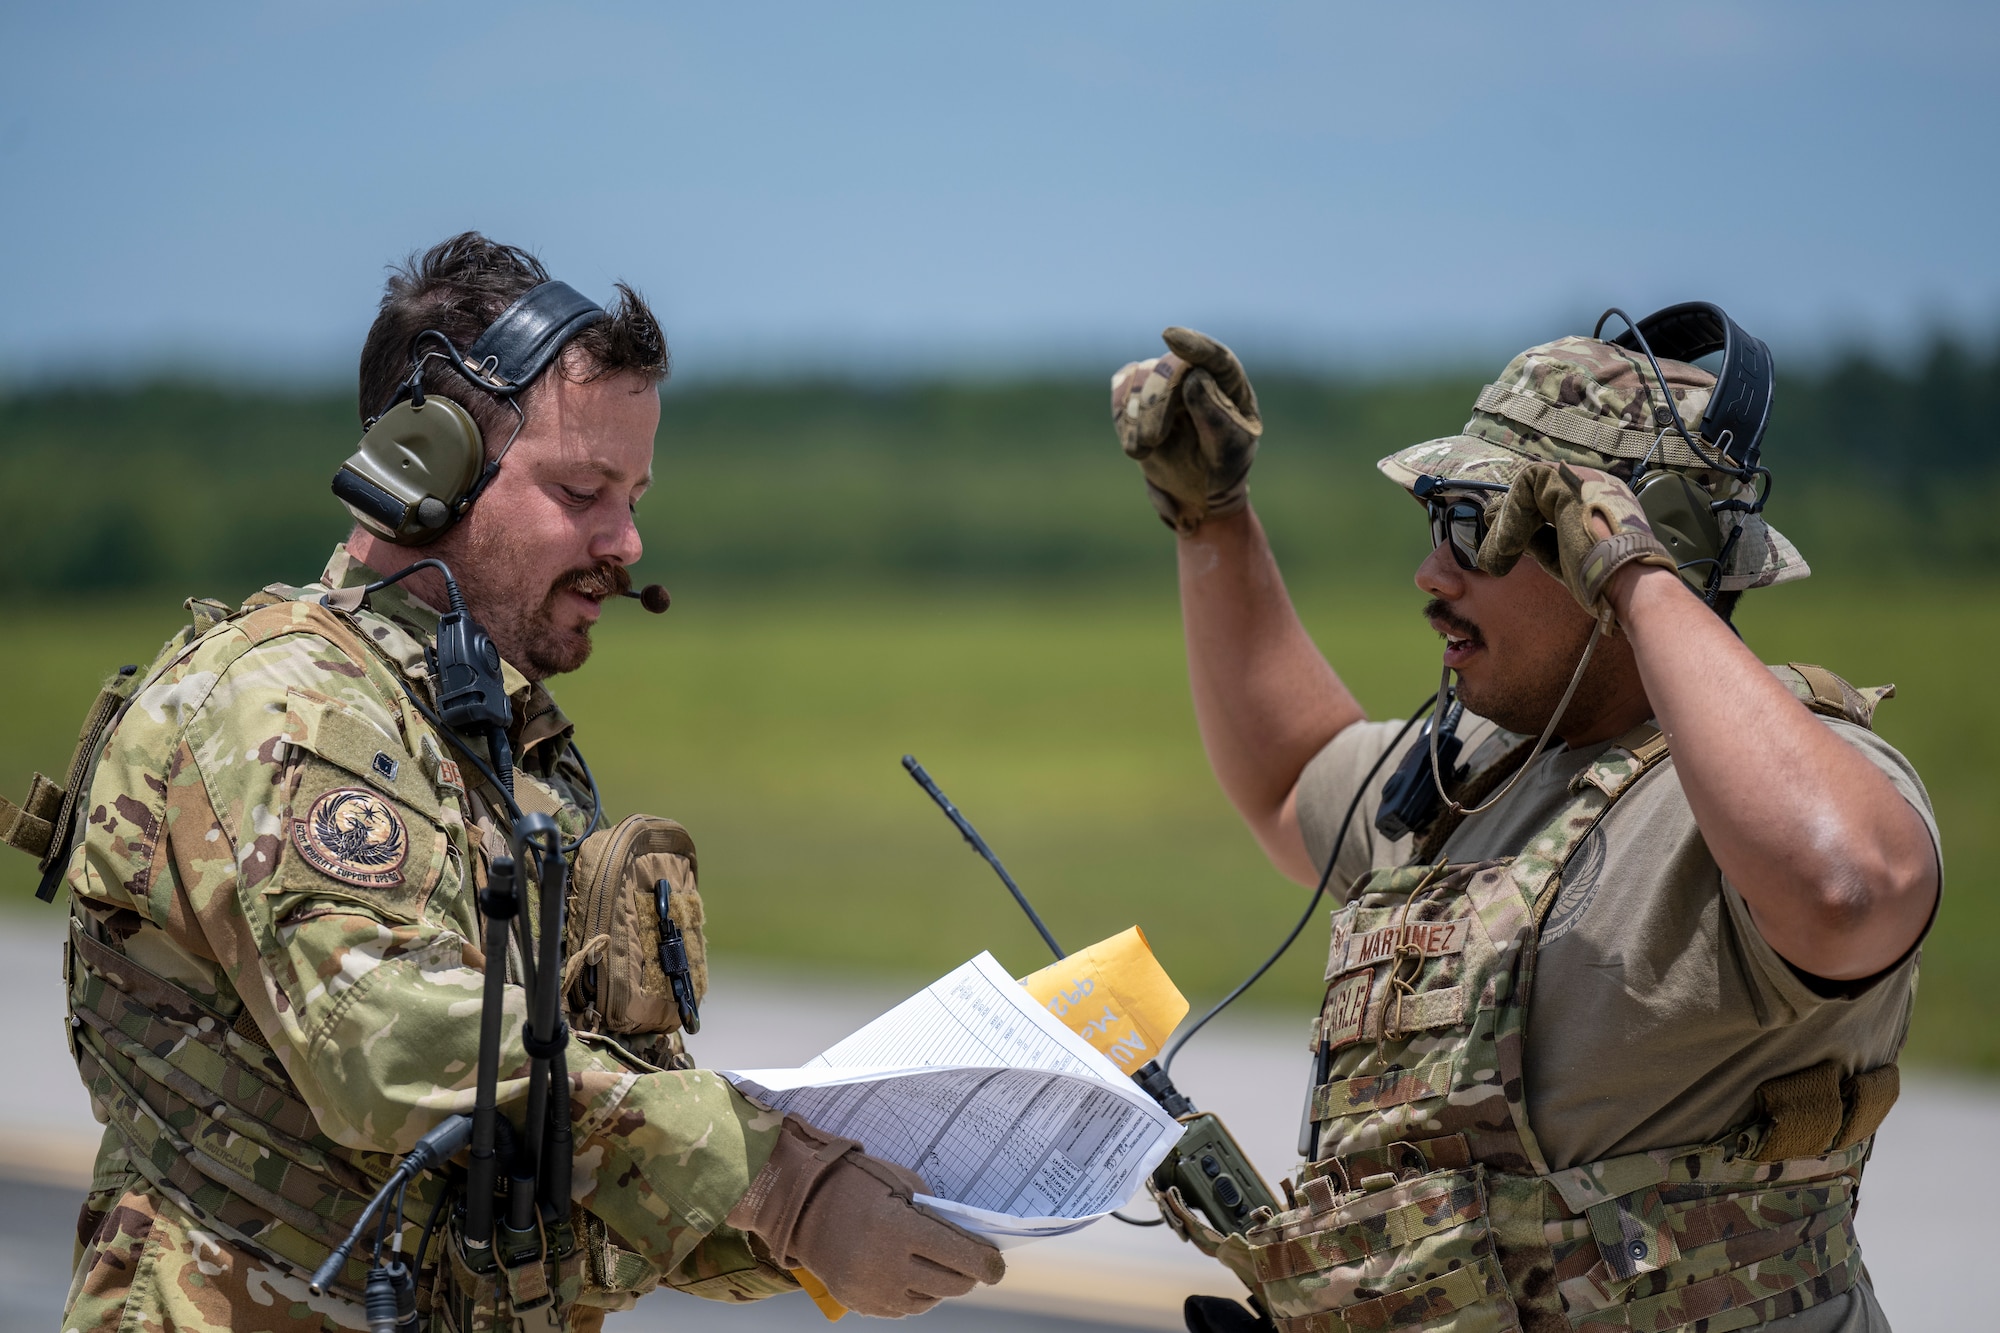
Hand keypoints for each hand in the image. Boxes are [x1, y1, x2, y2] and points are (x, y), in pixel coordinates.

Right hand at [727, 1117, 1003, 1317]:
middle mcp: (885, 1264)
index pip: (961, 1256)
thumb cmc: (854, 1184)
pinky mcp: (860, 1303)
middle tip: (969, 1260)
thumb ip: (935, 1213)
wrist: (800, 1205)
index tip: (996, 1265)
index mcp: (898, 1228)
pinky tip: (906, 1272)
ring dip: (938, 1284)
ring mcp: (871, 1289)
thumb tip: (967, 1241)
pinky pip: (903, 1309)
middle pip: (951, 1285)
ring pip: (930, 1301)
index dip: (986, 1264)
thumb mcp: (901, 1183)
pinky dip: (913, 1294)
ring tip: (929, 1261)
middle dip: (967, 1274)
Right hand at [1110, 327, 1261, 534]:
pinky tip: (1134, 445)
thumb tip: (1194, 376)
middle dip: (1156, 402)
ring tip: (1142, 450)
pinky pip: (1121, 388)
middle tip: (1152, 440)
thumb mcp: (1230, 448)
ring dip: (1136, 414)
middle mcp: (1197, 375)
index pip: (1216, 358)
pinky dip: (1121, 415)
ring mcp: (1167, 383)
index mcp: (1230, 385)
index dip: (1194, 346)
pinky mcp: (1140, 396)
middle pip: (1170, 369)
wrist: (1200, 490)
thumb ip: (1216, 415)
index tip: (1170, 337)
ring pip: (1141, 376)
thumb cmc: (1223, 466)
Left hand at [1475, 462, 1676, 621]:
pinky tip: (1508, 546)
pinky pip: (1526, 487)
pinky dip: (1512, 517)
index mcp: (1597, 502)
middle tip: (1494, 555)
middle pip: (1536, 495)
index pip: (1549, 504)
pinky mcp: (1569, 481)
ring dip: (1507, 524)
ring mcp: (1583, 480)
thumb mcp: (1563, 557)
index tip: (1506, 550)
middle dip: (1510, 524)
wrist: (1630, 582)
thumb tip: (1505, 538)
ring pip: (1528, 489)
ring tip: (1497, 557)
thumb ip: (1538, 542)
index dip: (1523, 524)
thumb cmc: (1604, 579)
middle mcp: (1592, 485)